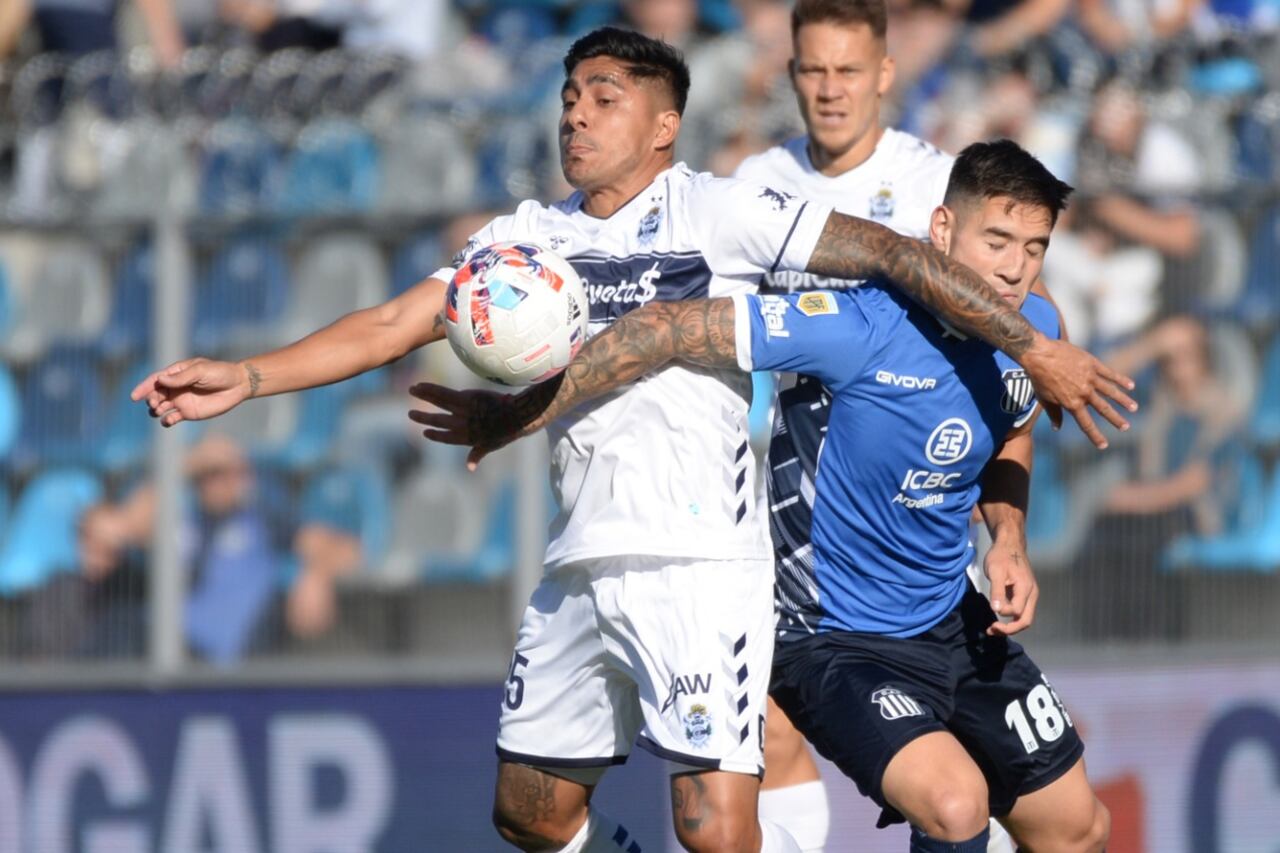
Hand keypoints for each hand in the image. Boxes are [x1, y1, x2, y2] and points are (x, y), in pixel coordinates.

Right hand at [130, 358, 251, 426]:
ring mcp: (181, 400)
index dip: (143, 387)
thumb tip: (161, 380)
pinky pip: (171, 418)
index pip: (155, 380)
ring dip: (155, 409)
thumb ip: (181, 377)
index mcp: (177, 373)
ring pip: (160, 407)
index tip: (134, 396)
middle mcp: (176, 387)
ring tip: (159, 410)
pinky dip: (166, 421)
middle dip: (150, 399)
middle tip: (155, 403)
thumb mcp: (200, 371)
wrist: (237, 385)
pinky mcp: (188, 413)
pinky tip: (168, 420)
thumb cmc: (220, 373)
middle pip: (155, 394)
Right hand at [408, 382, 547, 469]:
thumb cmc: (507, 431)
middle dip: (423, 418)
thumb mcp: (491, 445)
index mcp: (466, 438)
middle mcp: (460, 426)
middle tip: (411, 414)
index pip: (446, 438)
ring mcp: (462, 412)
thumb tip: (469, 468)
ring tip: (411, 390)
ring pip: (438, 403)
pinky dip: (431, 389)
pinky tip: (421, 385)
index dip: (436, 436)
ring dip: (423, 396)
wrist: (517, 416)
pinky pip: (443, 393)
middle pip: (438, 421)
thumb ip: (477, 454)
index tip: (425, 433)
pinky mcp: (465, 399)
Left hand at [983, 540, 1038, 636]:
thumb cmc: (1001, 556)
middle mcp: (1031, 594)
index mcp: (1026, 588)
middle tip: (991, 631)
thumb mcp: (996, 571)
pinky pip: (1020, 612)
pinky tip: (998, 619)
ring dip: (1009, 627)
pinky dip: (1010, 619)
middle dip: (1009, 630)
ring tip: (993, 629)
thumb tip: (997, 610)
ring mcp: (1030, 595)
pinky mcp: (1025, 595)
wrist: (1009, 545)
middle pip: (1025, 621)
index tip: (993, 606)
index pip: (1017, 611)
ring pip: (1023, 618)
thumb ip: (997, 591)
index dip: (1004, 613)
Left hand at [1020, 336, 1136, 448]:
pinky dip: (1121, 380)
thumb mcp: (1045, 399)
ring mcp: (1090, 378)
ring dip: (1124, 401)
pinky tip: (1131, 386)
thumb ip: (1054, 414)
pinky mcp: (1092, 364)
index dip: (1095, 436)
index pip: (1086, 424)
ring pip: (1111, 392)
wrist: (1039, 353)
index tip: (1104, 445)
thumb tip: (1057, 428)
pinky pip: (1110, 374)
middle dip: (1116, 419)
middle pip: (1103, 409)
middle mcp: (1084, 393)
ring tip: (1134, 408)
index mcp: (1072, 403)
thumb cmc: (1039, 377)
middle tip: (1126, 427)